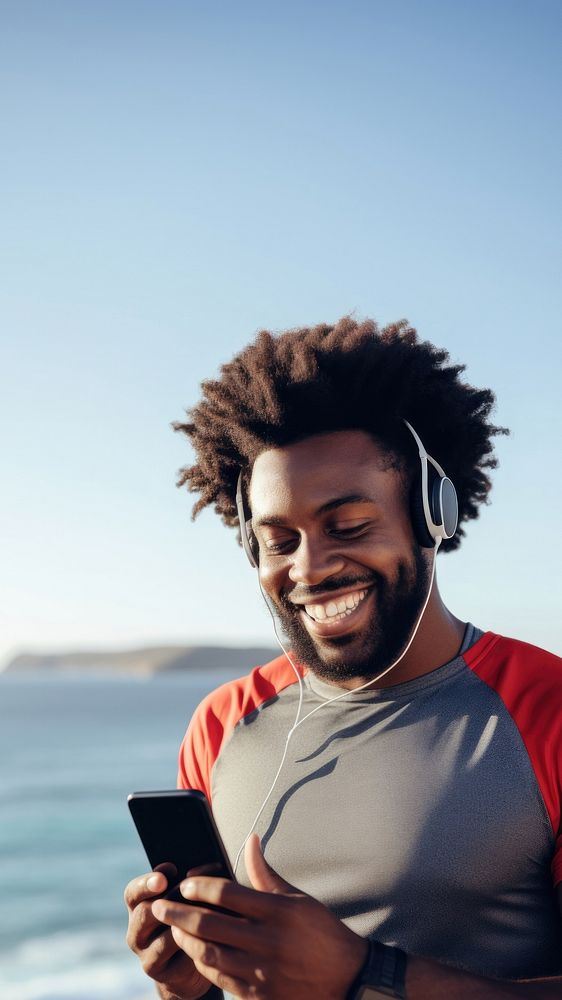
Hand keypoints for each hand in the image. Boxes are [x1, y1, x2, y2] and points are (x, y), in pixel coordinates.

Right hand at [124, 864, 213, 999]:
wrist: (190, 963)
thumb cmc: (190, 920)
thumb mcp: (184, 899)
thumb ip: (185, 883)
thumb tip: (195, 871)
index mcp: (138, 906)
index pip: (132, 892)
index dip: (145, 884)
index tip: (163, 878)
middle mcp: (136, 931)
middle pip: (144, 914)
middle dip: (168, 902)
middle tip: (188, 895)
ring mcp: (145, 955)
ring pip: (163, 939)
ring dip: (187, 927)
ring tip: (207, 916)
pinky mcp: (160, 974)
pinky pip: (178, 960)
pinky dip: (195, 947)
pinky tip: (210, 939)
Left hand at [151, 835, 367, 999]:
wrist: (347, 980)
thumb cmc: (321, 932)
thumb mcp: (297, 898)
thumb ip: (266, 872)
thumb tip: (250, 839)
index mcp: (276, 911)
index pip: (226, 892)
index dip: (199, 886)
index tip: (184, 883)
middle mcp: (267, 941)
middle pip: (209, 924)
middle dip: (177, 913)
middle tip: (160, 905)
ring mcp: (261, 971)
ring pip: (208, 954)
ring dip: (185, 940)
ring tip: (174, 929)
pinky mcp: (258, 995)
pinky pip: (219, 979)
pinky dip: (202, 964)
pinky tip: (195, 952)